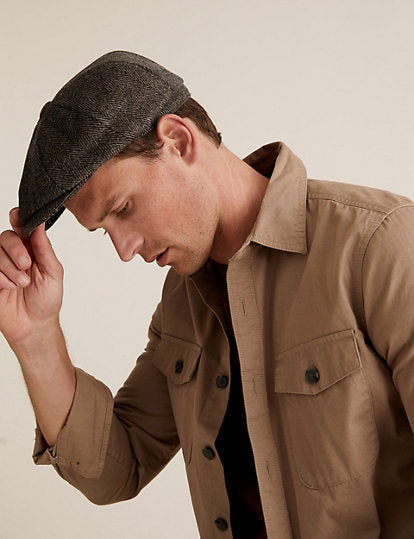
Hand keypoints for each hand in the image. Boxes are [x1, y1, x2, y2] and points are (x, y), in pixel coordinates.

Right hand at [0, 208, 63, 344]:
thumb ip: (44, 248)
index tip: (17, 215)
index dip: (18, 218)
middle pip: (5, 237)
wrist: (34, 326)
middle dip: (16, 250)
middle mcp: (14, 255)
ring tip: (21, 284)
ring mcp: (0, 267)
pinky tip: (9, 288)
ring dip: (9, 269)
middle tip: (27, 265)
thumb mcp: (53, 273)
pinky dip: (0, 278)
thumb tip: (40, 225)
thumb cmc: (47, 299)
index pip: (22, 227)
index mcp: (31, 249)